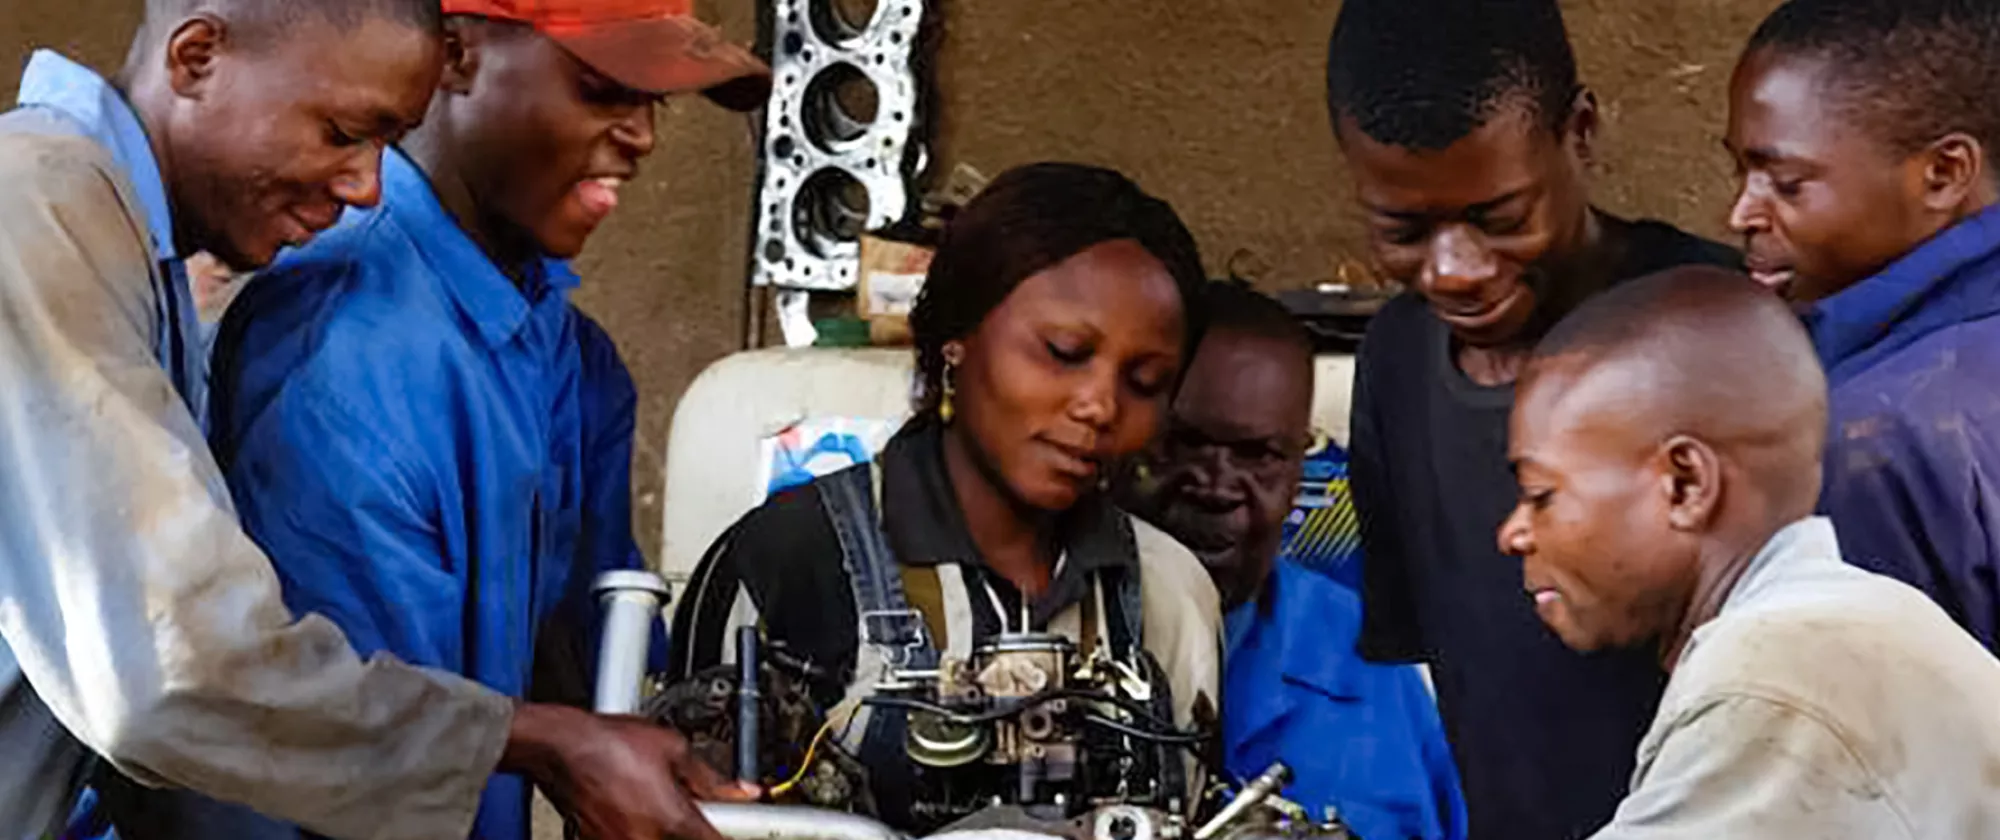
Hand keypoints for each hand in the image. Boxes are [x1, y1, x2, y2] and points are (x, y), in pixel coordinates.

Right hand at [503, 702, 758, 839]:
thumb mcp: (674, 748)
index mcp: (672, 819)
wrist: (559, 744)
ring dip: (665, 825)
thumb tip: (741, 790)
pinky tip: (634, 803)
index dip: (732, 831)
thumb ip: (711, 778)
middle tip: (688, 802)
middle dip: (693, 824)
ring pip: (657, 838)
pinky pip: (632, 835)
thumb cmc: (607, 741)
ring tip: (654, 799)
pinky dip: (640, 825)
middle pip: (687, 838)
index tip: (737, 824)